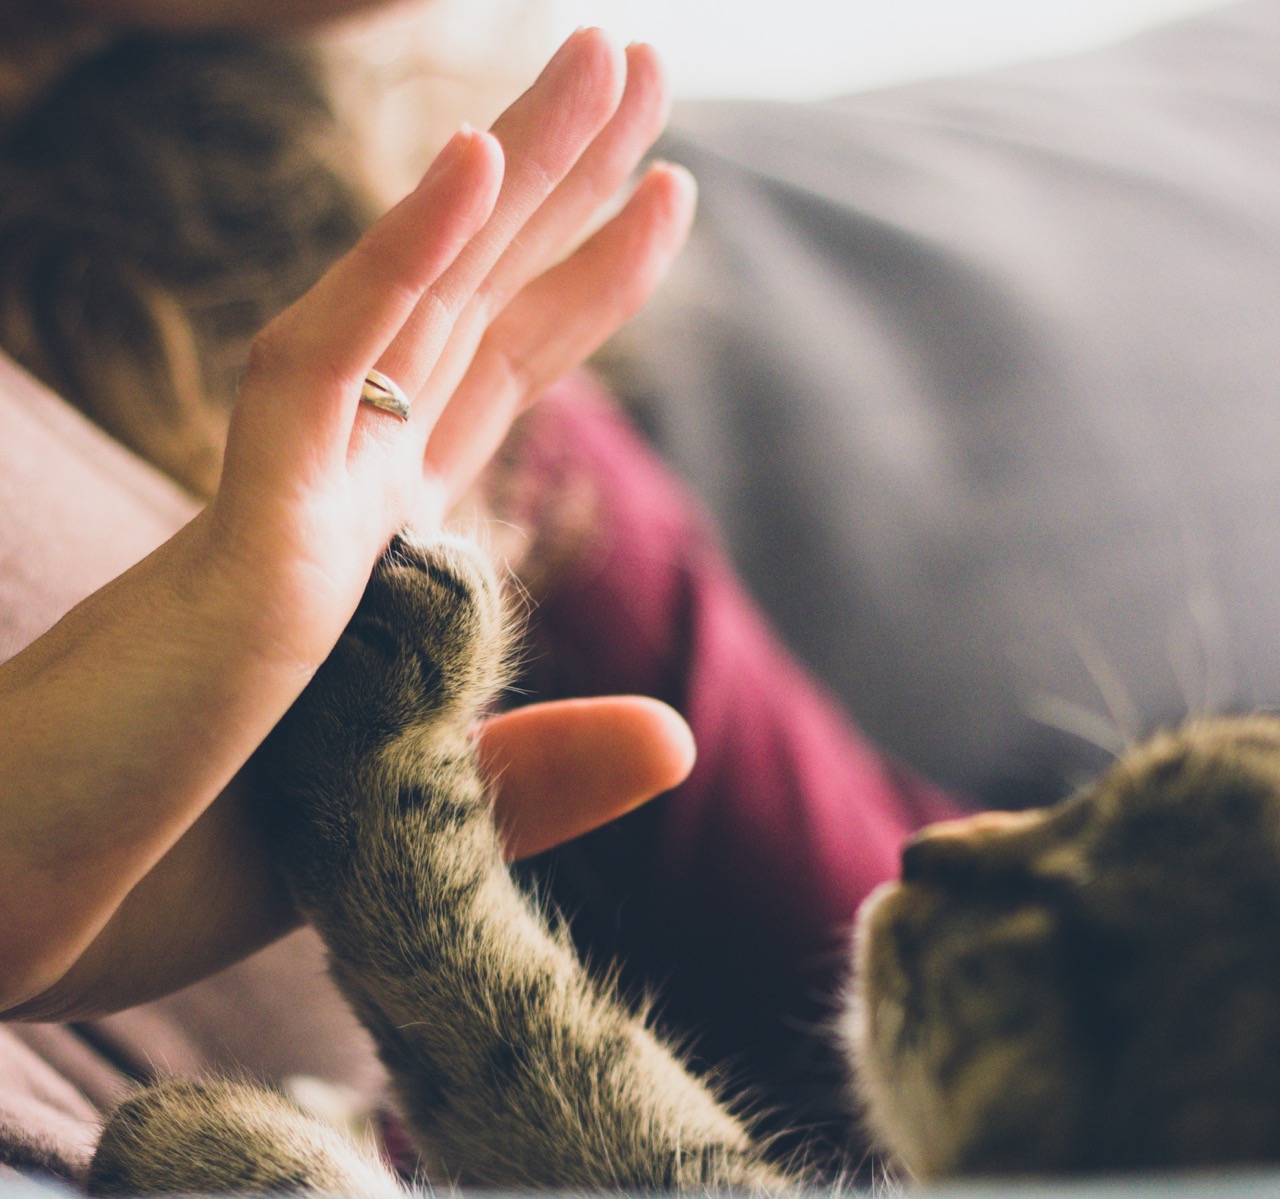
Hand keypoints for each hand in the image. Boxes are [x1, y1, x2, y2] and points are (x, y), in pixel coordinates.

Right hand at [0, 31, 695, 1015]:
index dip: (580, 281)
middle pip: (477, 304)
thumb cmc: (175, 864)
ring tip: (612, 58)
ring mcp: (292, 501)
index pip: (498, 377)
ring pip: (422, 299)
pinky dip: (399, 262)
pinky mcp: (243, 538)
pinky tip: (478, 161)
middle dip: (564, 182)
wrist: (12, 915)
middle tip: (641, 63)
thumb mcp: (407, 819)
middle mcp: (340, 495)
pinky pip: (325, 370)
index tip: (663, 196)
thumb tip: (680, 736)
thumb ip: (537, 772)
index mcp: (378, 546)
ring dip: (516, 172)